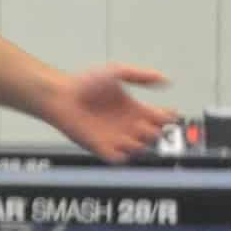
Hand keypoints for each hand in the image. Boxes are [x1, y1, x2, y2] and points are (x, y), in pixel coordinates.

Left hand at [42, 64, 177, 161]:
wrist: (61, 96)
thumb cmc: (85, 83)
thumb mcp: (117, 72)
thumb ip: (142, 76)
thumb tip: (166, 80)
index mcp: (134, 108)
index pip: (160, 118)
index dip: (168, 117)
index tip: (170, 113)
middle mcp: (128, 125)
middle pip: (154, 136)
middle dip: (156, 131)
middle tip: (148, 123)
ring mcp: (116, 138)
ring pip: (140, 149)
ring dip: (141, 143)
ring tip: (134, 131)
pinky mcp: (102, 148)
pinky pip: (119, 158)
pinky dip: (124, 154)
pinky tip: (120, 142)